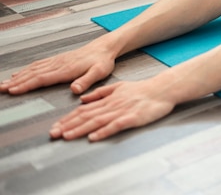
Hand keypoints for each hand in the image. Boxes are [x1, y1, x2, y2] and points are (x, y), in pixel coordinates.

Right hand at [0, 44, 115, 94]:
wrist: (104, 48)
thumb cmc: (102, 62)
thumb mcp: (99, 73)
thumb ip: (86, 81)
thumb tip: (75, 90)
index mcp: (66, 70)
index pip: (42, 78)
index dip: (27, 85)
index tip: (13, 90)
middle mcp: (58, 64)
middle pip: (33, 74)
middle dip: (16, 82)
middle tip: (1, 88)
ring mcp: (57, 61)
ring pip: (33, 69)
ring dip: (18, 76)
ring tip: (4, 83)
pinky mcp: (57, 59)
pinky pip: (38, 64)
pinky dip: (26, 70)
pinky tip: (19, 74)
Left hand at [49, 80, 175, 140]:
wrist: (162, 89)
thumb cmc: (142, 89)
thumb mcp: (119, 86)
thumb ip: (101, 93)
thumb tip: (83, 98)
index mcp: (108, 99)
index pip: (84, 109)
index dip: (68, 118)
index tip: (55, 126)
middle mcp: (112, 105)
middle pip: (87, 116)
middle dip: (68, 125)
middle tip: (54, 134)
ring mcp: (122, 111)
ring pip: (97, 121)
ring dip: (81, 130)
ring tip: (67, 136)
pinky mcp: (133, 118)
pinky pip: (116, 125)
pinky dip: (104, 131)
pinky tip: (94, 137)